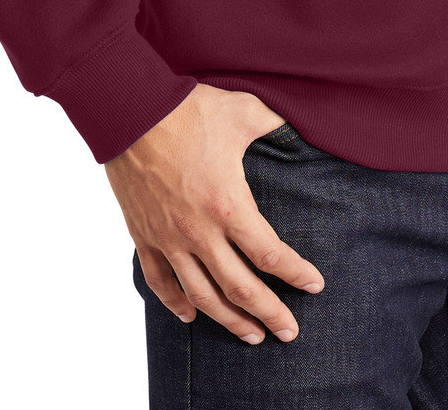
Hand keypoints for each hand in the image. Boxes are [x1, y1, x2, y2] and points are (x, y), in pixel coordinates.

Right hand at [104, 82, 324, 342]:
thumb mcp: (244, 112)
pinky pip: (160, 281)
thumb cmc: (189, 110)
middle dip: (269, 314)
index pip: (270, 254)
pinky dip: (175, 304)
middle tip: (289, 333)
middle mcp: (200, 232)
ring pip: (202, 296)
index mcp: (229, 205)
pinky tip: (190, 317)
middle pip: (241, 288)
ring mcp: (169, 239)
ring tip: (251, 336)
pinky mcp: (144, 236)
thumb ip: (276, 125)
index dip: (296, 274)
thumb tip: (301, 127)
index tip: (315, 286)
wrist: (132, 112)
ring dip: (229, 320)